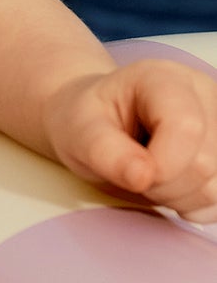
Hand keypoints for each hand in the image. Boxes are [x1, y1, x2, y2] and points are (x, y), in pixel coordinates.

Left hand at [42, 61, 216, 224]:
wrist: (98, 122)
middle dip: (164, 186)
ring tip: (151, 177)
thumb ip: (105, 152)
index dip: (163, 167)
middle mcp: (203, 94)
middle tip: (135, 173)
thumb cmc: (87, 122)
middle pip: (206, 163)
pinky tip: (171, 186)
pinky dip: (193, 203)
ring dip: (179, 197)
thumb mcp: (78, 132)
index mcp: (165, 79)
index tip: (133, 176)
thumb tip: (142, 176)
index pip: (187, 128)